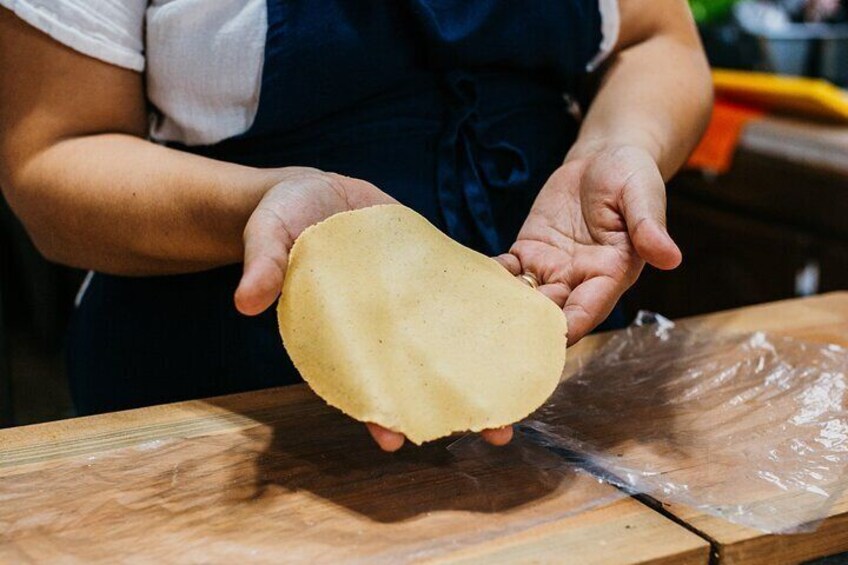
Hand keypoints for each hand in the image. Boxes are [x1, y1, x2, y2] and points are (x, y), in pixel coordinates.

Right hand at [234, 167, 514, 451]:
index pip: (360, 381)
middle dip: (454, 403)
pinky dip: (495, 312)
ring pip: (450, 343)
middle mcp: (382, 327)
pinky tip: (529, 327)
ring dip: (486, 366)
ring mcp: (412, 303)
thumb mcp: (268, 235)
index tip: (395, 439)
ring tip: (526, 394)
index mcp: (339, 332)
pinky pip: (467, 295)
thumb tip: (246, 301)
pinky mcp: (434, 273)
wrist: (317, 192)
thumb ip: (264, 265)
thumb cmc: (283, 219)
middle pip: (418, 373)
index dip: (376, 411)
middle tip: (494, 434)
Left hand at [499, 145, 681, 342]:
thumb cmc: (631, 176)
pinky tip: (472, 285)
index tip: (550, 340)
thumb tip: (671, 257)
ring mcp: (552, 268)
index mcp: (612, 273)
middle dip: (530, 326)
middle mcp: (580, 278)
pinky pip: (509, 272)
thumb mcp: (643, 194)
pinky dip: (493, 280)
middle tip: (502, 336)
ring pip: (527, 297)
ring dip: (506, 307)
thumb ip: (649, 226)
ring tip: (480, 316)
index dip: (571, 325)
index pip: (589, 308)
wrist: (603, 159)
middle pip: (553, 312)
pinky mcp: (530, 252)